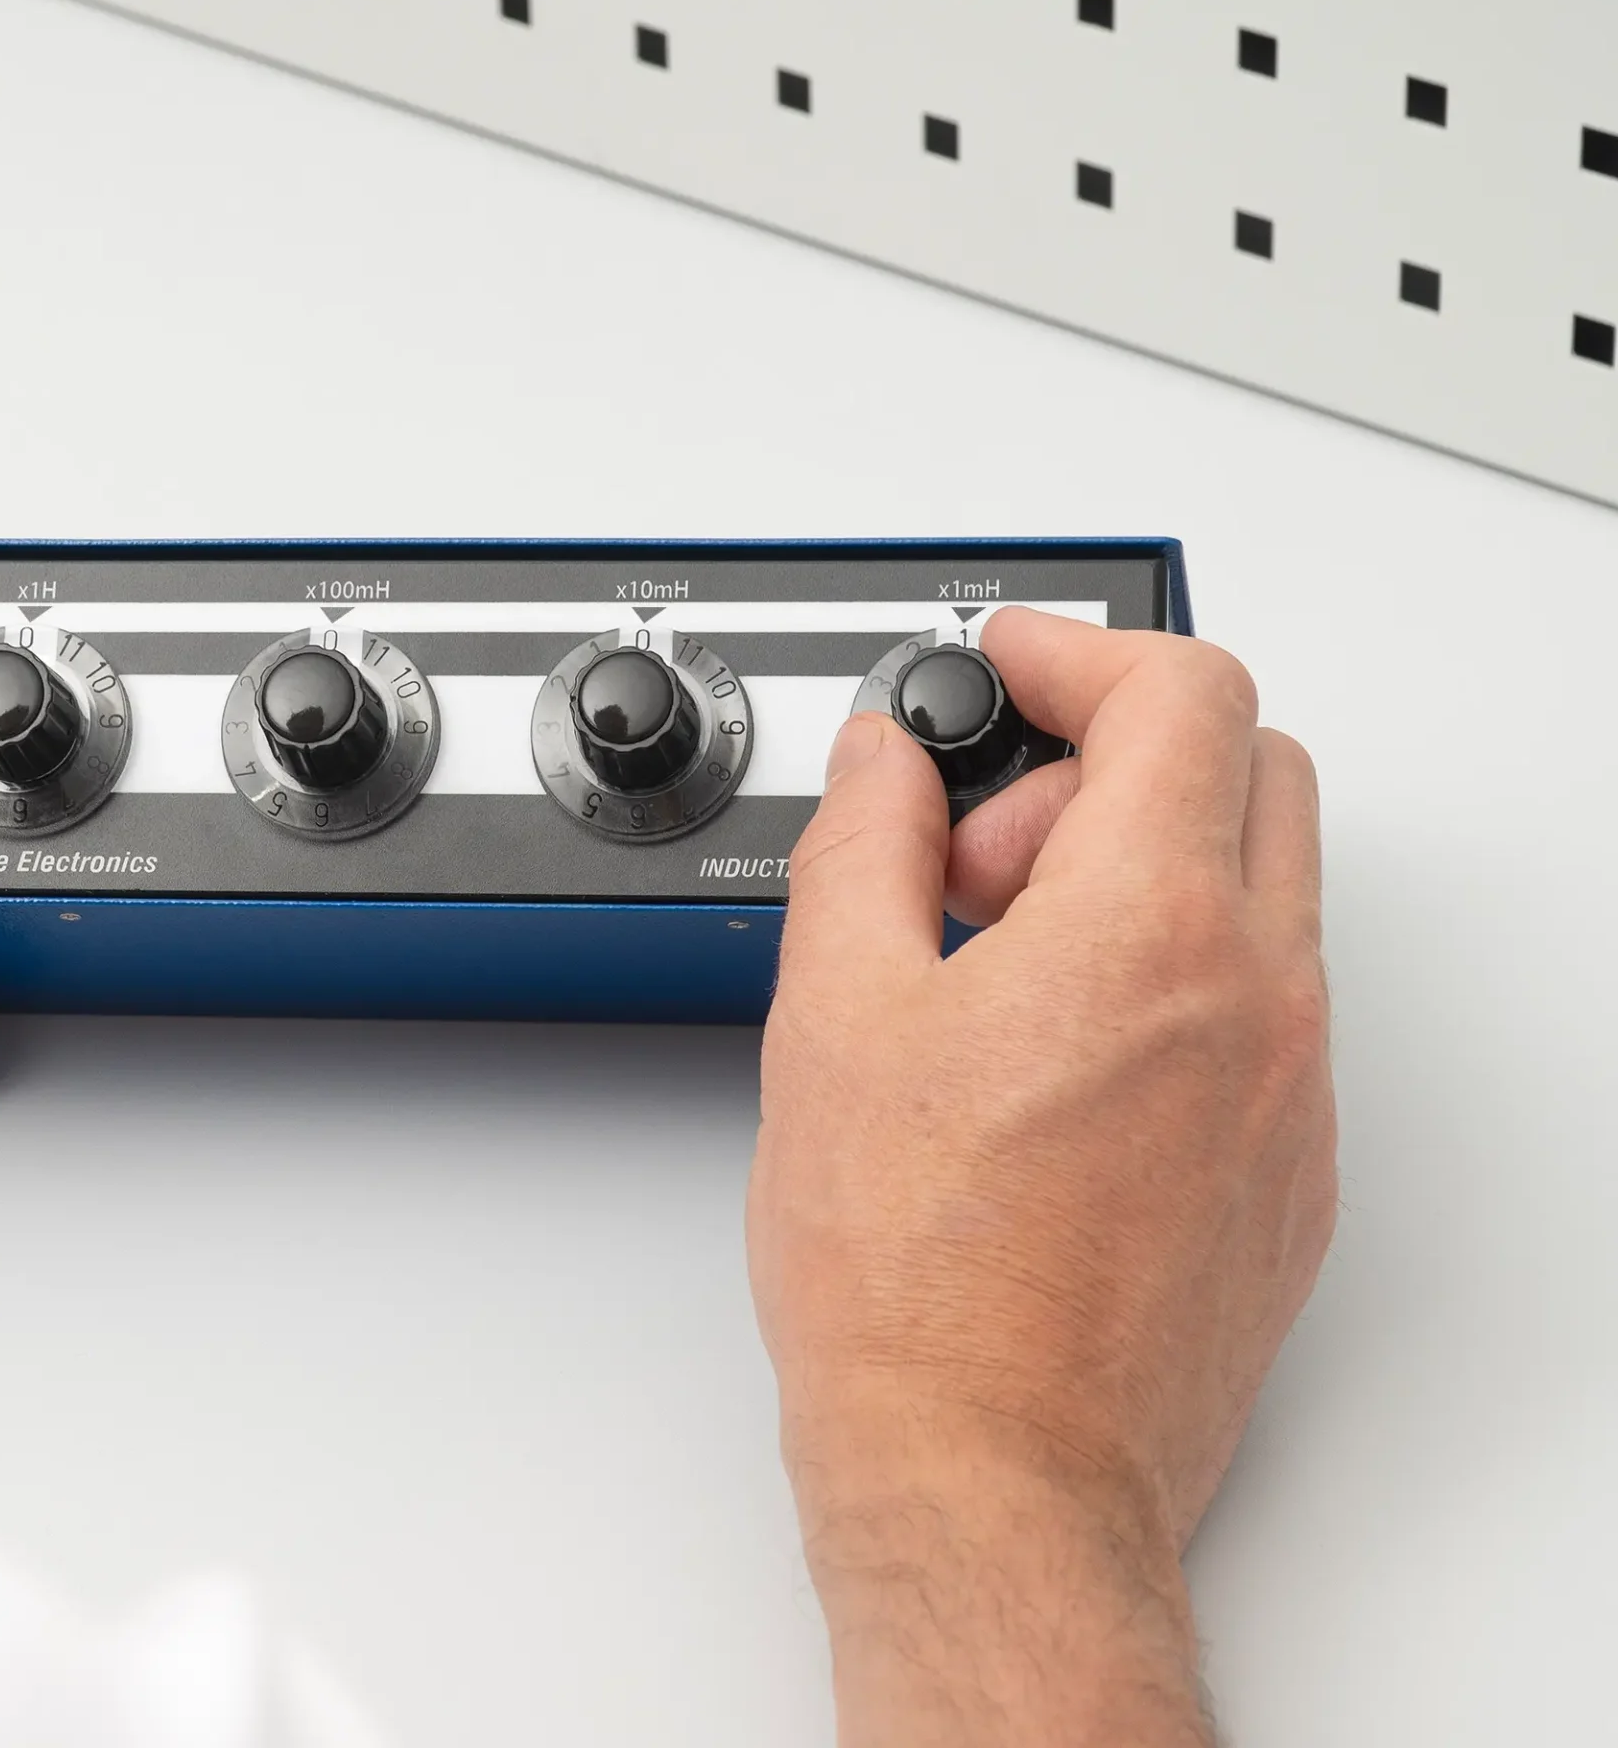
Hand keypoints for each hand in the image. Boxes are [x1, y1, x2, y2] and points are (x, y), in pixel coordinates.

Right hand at [750, 608, 1334, 1743]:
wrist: (987, 1476)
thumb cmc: (910, 1285)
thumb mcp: (834, 1016)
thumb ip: (865, 843)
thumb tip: (887, 762)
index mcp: (1152, 935)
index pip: (1184, 695)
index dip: (1081, 651)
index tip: (1011, 666)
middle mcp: (1258, 1002)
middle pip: (1250, 771)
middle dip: (1111, 762)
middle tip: (985, 846)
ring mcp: (1292, 1096)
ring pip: (1259, 895)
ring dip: (1138, 873)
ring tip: (994, 970)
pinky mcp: (1291, 1178)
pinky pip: (1260, 1012)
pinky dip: (1172, 977)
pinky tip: (1046, 1061)